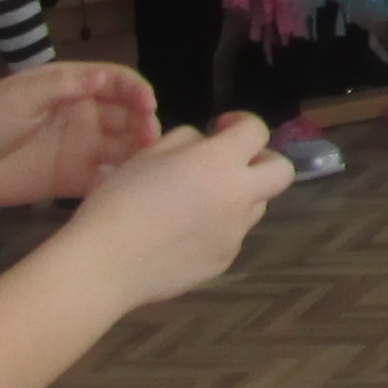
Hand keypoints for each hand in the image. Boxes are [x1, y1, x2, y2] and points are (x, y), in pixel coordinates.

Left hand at [0, 61, 167, 207]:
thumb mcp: (19, 95)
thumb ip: (62, 87)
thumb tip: (104, 78)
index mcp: (71, 88)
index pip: (116, 82)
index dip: (136, 90)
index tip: (148, 105)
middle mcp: (82, 116)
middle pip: (126, 116)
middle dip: (144, 124)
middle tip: (151, 141)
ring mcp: (79, 150)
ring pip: (122, 148)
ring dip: (139, 154)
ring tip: (146, 167)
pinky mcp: (72, 181)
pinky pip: (104, 180)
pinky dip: (119, 183)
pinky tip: (126, 190)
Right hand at [52, 111, 290, 305]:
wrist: (106, 264)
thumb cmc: (119, 201)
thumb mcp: (148, 154)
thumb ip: (186, 142)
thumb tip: (204, 144)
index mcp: (219, 163)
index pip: (257, 131)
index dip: (242, 123)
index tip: (219, 128)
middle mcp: (238, 197)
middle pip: (281, 172)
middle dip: (262, 160)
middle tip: (230, 164)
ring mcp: (235, 233)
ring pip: (256, 206)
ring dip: (239, 195)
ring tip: (197, 202)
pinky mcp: (224, 262)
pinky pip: (232, 235)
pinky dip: (219, 227)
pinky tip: (182, 234)